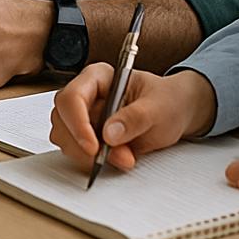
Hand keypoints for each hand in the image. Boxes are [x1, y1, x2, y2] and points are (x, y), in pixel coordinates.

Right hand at [50, 66, 216, 170]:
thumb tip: (109, 133)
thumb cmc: (168, 101)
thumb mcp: (159, 107)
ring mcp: (83, 116)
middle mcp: (85, 95)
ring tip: (124, 156)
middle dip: (83, 144)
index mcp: (98, 77)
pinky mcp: (86, 136)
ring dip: (89, 155)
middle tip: (114, 157)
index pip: (72, 97)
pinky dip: (93, 161)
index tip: (93, 146)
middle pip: (62, 120)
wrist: (176, 112)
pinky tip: (117, 157)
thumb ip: (136, 118)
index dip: (77, 123)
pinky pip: (76, 151)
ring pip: (64, 138)